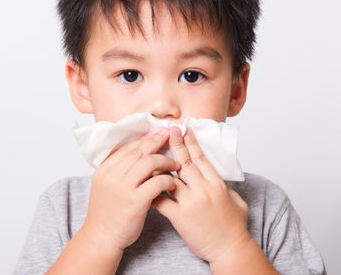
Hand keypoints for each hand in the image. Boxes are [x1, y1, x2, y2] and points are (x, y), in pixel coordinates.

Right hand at [81, 128, 178, 251]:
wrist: (101, 237)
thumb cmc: (106, 213)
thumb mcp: (105, 186)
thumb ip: (117, 171)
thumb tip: (137, 155)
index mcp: (104, 170)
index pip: (127, 148)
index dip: (144, 140)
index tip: (157, 134)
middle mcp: (112, 175)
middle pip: (139, 151)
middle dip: (156, 142)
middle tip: (170, 137)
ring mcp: (124, 187)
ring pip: (149, 162)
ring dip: (165, 160)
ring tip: (175, 163)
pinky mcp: (136, 200)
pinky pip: (157, 182)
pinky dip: (168, 179)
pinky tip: (173, 181)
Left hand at [152, 127, 251, 263]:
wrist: (230, 250)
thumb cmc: (234, 229)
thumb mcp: (237, 203)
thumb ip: (227, 189)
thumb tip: (220, 180)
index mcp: (217, 185)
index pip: (201, 158)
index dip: (191, 143)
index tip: (184, 130)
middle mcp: (204, 190)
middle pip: (184, 162)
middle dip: (174, 144)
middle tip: (166, 131)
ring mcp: (191, 203)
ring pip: (170, 178)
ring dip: (158, 167)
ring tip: (148, 155)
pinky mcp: (180, 217)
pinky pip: (161, 201)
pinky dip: (151, 192)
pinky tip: (143, 184)